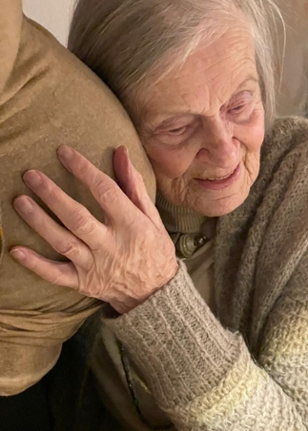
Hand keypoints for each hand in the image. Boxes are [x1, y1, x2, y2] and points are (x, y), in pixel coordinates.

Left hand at [10, 146, 177, 313]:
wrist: (154, 294)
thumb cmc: (154, 249)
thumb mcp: (152, 216)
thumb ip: (134, 185)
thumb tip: (120, 152)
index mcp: (132, 226)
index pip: (106, 192)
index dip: (84, 170)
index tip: (64, 153)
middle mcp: (112, 245)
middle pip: (77, 217)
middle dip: (52, 195)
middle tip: (31, 175)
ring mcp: (95, 266)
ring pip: (63, 242)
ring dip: (39, 221)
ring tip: (19, 201)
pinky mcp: (83, 282)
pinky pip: (56, 274)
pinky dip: (35, 264)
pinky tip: (15, 250)